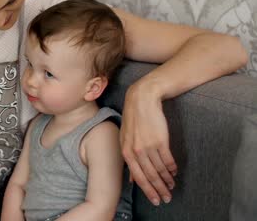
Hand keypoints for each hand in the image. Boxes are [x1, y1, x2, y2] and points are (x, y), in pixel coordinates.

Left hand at [120, 82, 176, 205]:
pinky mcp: (160, 140)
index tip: (155, 200)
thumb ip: (129, 159)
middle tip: (167, 198)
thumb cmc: (134, 120)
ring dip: (167, 179)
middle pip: (150, 176)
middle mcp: (136, 151)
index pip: (138, 177)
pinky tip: (174, 171)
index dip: (148, 190)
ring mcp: (148, 146)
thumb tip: (132, 179)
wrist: (142, 99)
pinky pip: (168, 159)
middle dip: (159, 189)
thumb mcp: (125, 139)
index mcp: (126, 152)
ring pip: (160, 169)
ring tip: (172, 185)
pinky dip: (172, 167)